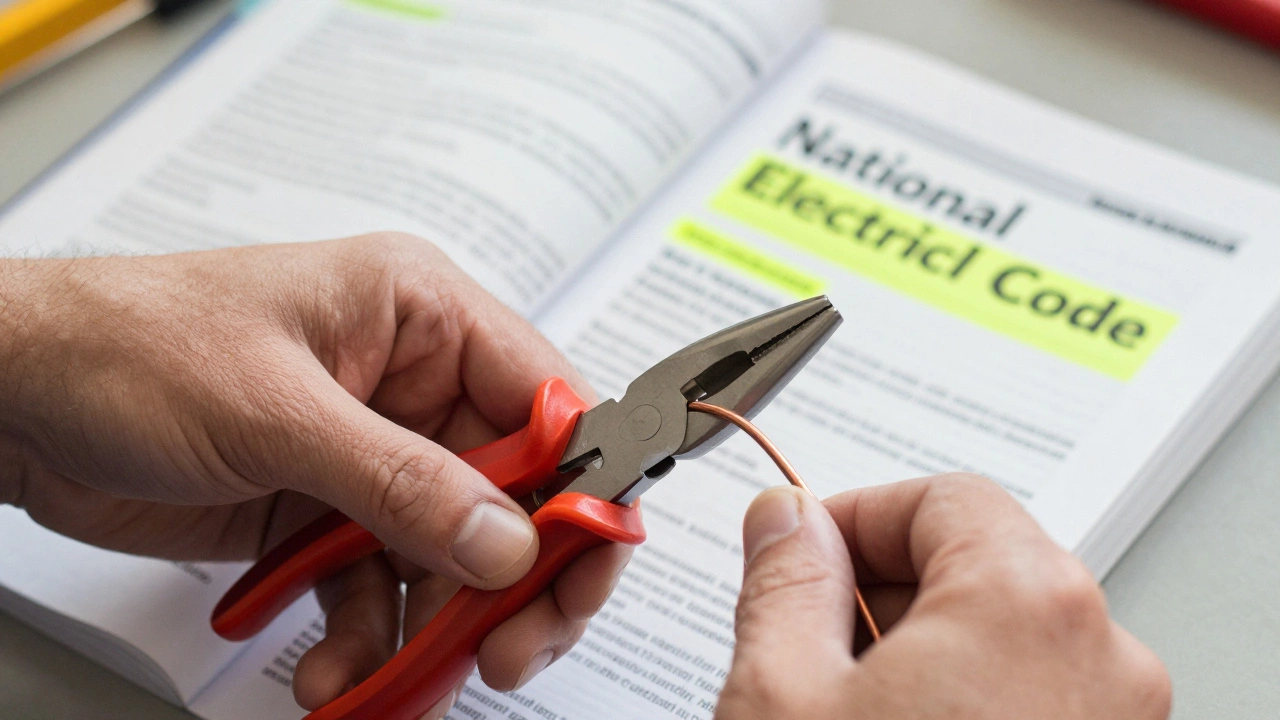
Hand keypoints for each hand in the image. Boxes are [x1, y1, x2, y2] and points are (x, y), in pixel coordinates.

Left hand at [0, 234, 630, 712]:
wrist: (18, 396)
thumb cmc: (131, 347)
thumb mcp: (275, 412)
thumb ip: (401, 482)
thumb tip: (506, 541)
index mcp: (420, 317)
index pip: (547, 400)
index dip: (582, 483)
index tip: (583, 563)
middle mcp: (410, 385)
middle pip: (517, 494)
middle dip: (518, 579)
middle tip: (512, 647)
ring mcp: (372, 454)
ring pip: (452, 556)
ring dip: (439, 627)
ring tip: (415, 680)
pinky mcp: (328, 512)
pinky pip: (381, 588)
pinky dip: (371, 640)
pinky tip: (342, 675)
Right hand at [717, 475, 1170, 718]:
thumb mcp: (783, 694)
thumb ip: (783, 579)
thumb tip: (784, 520)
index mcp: (1026, 604)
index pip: (943, 497)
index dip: (855, 515)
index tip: (802, 547)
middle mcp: (1100, 655)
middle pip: (979, 562)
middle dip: (883, 586)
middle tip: (809, 634)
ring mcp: (1116, 718)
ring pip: (1006, 634)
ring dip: (921, 646)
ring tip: (848, 702)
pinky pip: (1036, 692)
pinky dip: (966, 694)